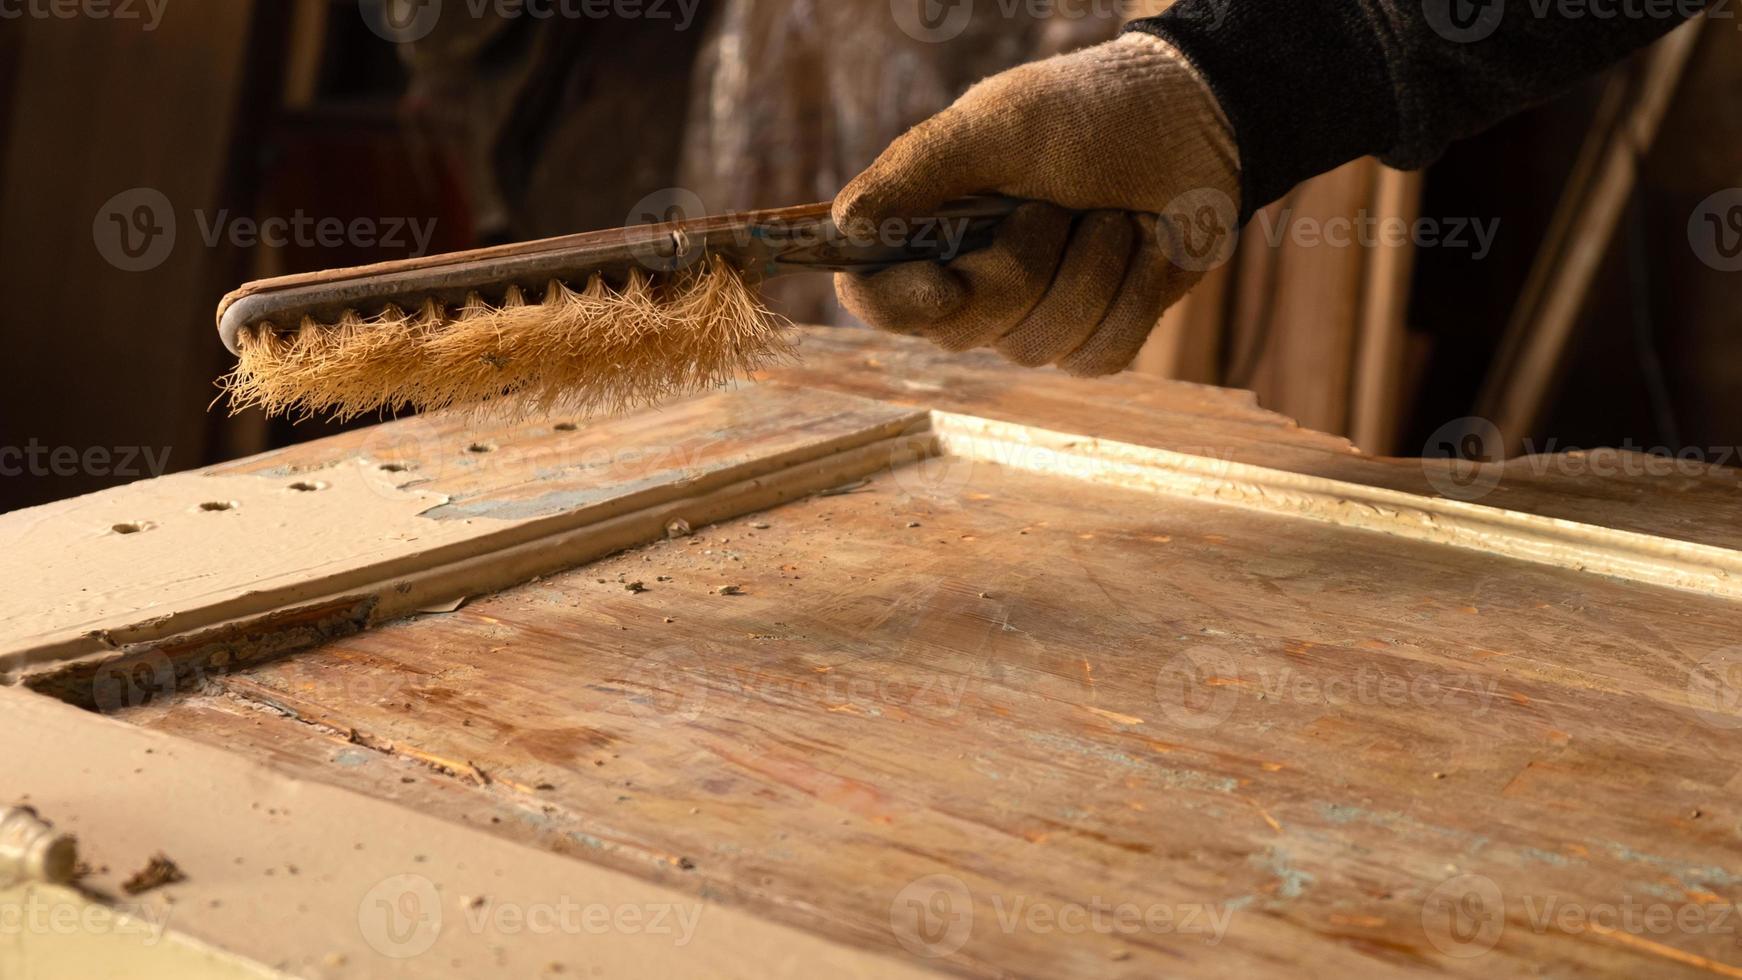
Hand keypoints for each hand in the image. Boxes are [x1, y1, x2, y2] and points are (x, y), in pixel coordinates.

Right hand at [834, 33, 1239, 375]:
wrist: (1199, 122)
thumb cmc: (1091, 111)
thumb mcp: (1000, 123)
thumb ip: (919, 169)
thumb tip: (845, 222)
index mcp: (933, 232)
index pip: (878, 298)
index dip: (896, 305)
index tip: (945, 281)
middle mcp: (974, 284)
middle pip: (963, 331)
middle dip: (1019, 269)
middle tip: (1052, 210)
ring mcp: (1037, 317)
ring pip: (1038, 347)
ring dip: (1089, 272)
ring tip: (1112, 216)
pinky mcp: (1100, 335)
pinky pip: (1100, 355)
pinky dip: (1135, 294)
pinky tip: (1149, 246)